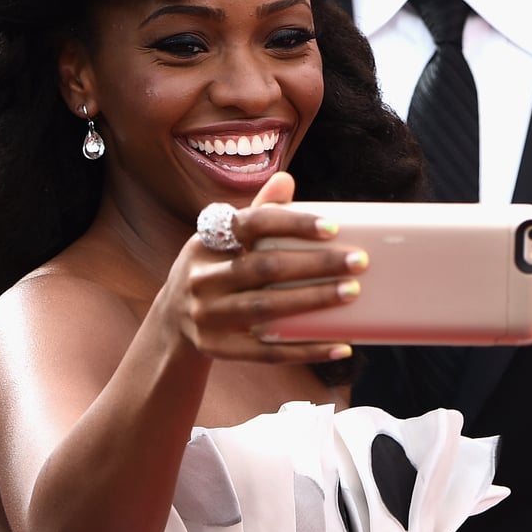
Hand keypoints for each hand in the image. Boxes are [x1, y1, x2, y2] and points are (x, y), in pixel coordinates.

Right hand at [171, 173, 368, 363]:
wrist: (172, 321)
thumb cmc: (213, 270)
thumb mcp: (222, 240)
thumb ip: (256, 212)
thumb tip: (285, 179)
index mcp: (205, 242)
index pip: (250, 224)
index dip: (292, 223)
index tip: (333, 228)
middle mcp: (201, 278)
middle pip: (264, 268)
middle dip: (316, 264)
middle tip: (358, 261)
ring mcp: (207, 316)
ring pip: (267, 309)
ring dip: (314, 301)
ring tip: (352, 292)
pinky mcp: (217, 348)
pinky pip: (268, 352)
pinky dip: (305, 350)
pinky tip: (340, 346)